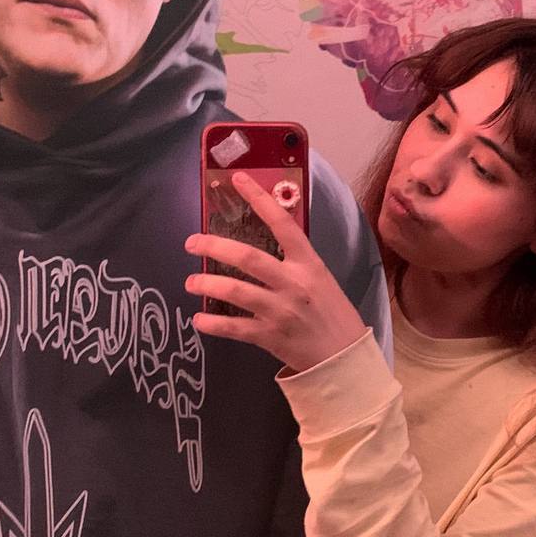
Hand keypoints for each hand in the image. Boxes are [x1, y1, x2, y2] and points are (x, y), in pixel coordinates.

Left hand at [185, 171, 367, 372]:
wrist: (344, 356)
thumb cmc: (331, 312)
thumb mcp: (320, 277)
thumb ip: (294, 260)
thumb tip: (264, 237)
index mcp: (308, 264)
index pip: (283, 223)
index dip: (259, 199)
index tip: (237, 180)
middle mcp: (294, 283)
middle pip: (249, 258)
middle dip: (215, 246)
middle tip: (192, 242)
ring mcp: (281, 311)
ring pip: (236, 291)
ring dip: (208, 283)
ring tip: (191, 282)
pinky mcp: (270, 337)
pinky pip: (235, 328)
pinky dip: (213, 324)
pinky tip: (199, 319)